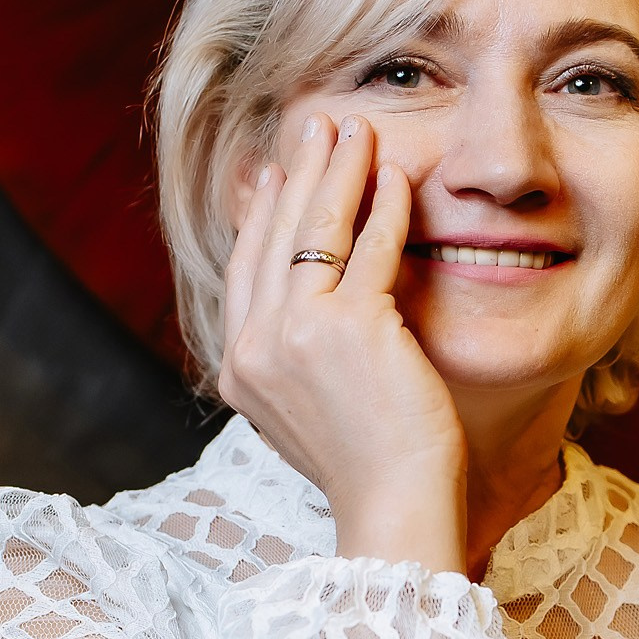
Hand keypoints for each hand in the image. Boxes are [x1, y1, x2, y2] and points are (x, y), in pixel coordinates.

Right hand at [220, 113, 467, 574]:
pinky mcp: (352, 328)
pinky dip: (386, 207)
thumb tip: (298, 315)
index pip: (246, 270)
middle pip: (274, 237)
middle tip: (319, 128)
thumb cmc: (368, 471)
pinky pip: (371, 248)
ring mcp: (298, 336)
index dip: (262, 215)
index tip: (277, 175)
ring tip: (357, 131)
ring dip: (338, 172)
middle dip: (299, 174)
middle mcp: (256, 348)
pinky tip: (399, 179)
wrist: (394, 510)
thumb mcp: (307, 414)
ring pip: (317, 231)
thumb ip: (295, 362)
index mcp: (239, 371)